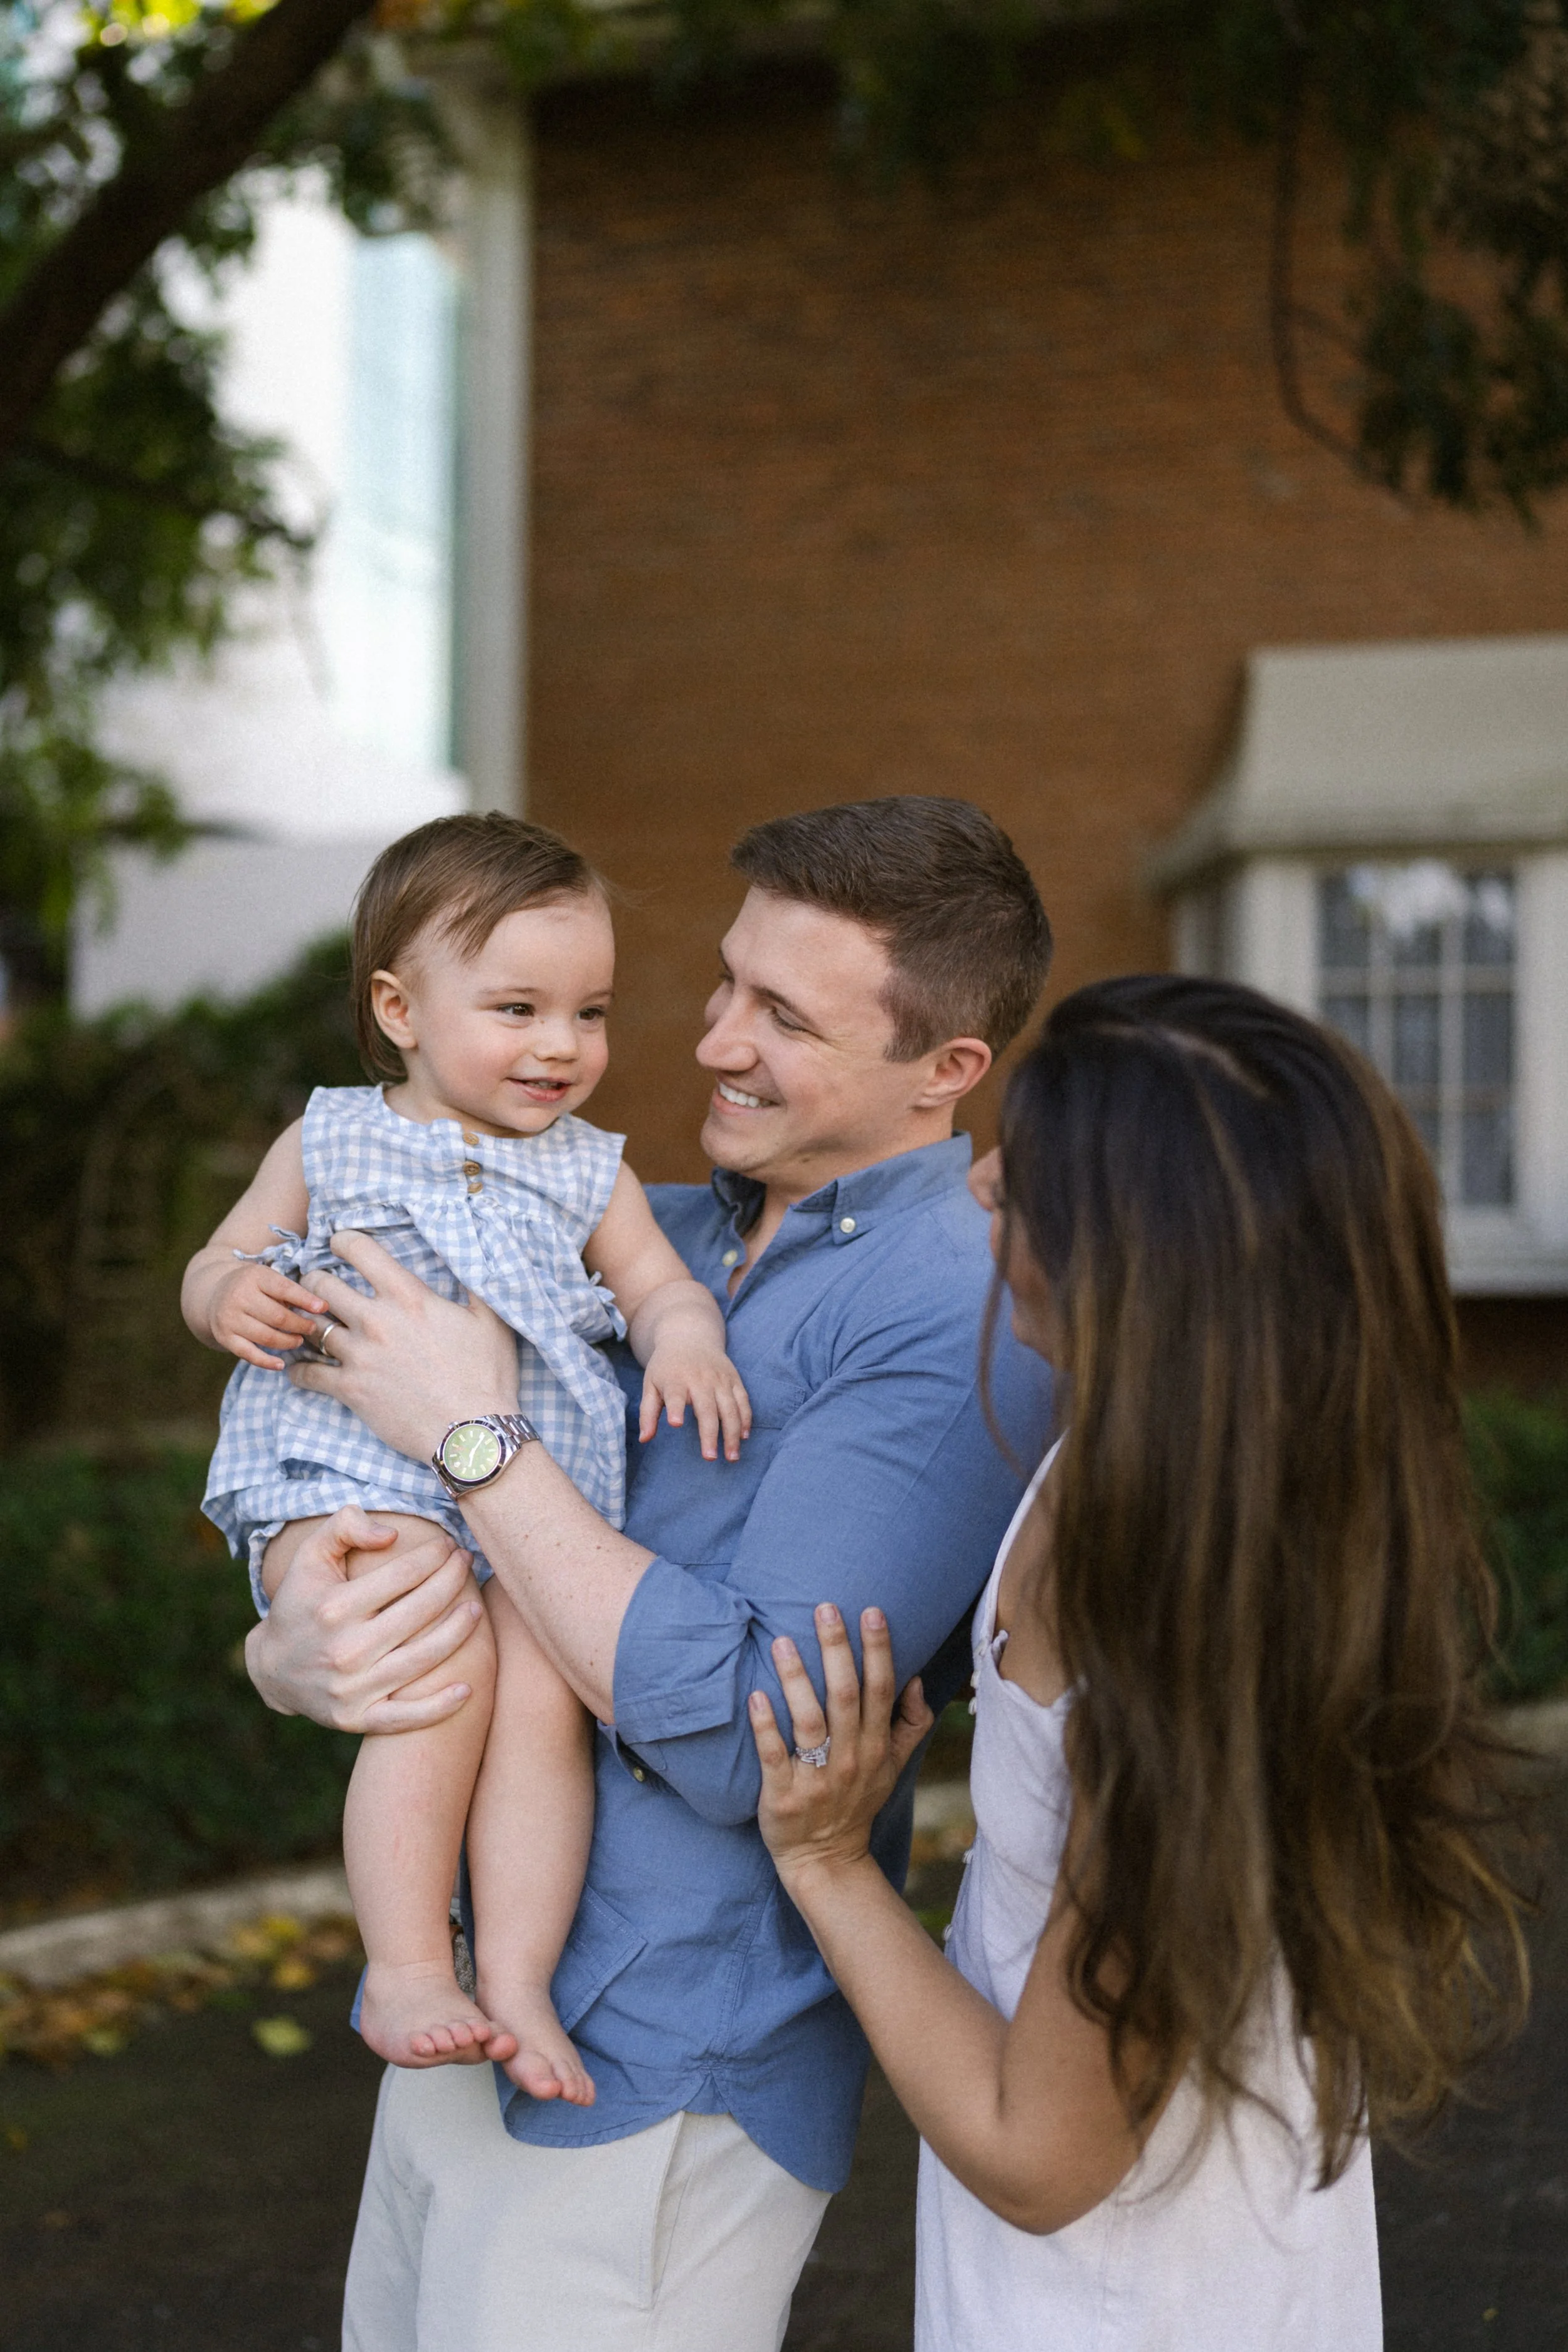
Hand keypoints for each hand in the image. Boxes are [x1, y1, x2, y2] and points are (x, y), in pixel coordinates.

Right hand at [207, 1260, 327, 1370]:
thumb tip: (320, 1307)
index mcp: (254, 1276)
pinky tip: (281, 1364)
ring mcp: (229, 1318)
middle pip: (277, 1317)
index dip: (305, 1300)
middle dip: (299, 1325)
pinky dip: (266, 1362)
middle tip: (311, 1328)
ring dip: (287, 1342)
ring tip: (298, 1340)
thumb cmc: (251, 1286)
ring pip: (266, 1337)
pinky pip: (248, 1354)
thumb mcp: (267, 1279)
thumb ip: (290, 1291)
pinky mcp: (224, 1337)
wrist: (213, 1292)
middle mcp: (239, 1296)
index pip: (284, 1289)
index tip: (323, 1308)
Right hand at [245, 1506, 485, 1732]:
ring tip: (476, 1609)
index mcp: (334, 1607)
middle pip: (419, 1612)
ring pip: (421, 1659)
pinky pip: (406, 1718)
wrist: (271, 1668)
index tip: (448, 1546)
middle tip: (467, 1564)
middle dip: (452, 1582)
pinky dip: (439, 1707)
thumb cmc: (302, 1603)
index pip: (401, 1576)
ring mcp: (352, 1688)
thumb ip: (345, 1527)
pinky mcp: (357, 1719)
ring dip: (458, 1632)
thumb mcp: (310, 1556)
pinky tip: (468, 1687)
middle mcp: (344, 1649)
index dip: (432, 1556)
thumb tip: (392, 1534)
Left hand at [286, 1229, 516, 1459]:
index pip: (359, 1249)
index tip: (339, 1244)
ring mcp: (359, 1356)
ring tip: (310, 1326)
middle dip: (316, 1281)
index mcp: (408, 1296)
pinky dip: (299, 1370)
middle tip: (320, 1288)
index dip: (343, 1240)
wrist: (472, 1432)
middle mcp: (376, 1320)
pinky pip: (307, 1374)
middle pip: (321, 1284)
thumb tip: (474, 1257)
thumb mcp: (491, 1321)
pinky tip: (301, 1368)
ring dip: (307, 1324)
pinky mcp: (350, 1390)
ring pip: (310, 1326)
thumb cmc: (486, 1376)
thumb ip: (476, 1285)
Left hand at [639, 1341, 752, 1462]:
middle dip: (710, 1434)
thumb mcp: (651, 1384)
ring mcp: (720, 1379)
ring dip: (732, 1433)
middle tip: (709, 1457)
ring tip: (732, 1456)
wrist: (689, 1336)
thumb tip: (644, 1439)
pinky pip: (743, 1401)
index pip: (676, 1394)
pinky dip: (745, 1419)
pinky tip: (744, 1436)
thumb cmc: (666, 1366)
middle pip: (707, 1408)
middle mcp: (700, 1379)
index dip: (676, 1408)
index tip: (676, 1423)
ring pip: (730, 1408)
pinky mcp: (734, 1379)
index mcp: (676, 1379)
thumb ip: (647, 1412)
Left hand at [749, 1604, 933, 1890]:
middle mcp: (849, 1759)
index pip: (880, 1691)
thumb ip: (910, 1725)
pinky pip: (774, 1757)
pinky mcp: (783, 1797)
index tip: (871, 1611)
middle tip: (824, 1608)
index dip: (878, 1650)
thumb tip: (917, 1681)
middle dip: (836, 1650)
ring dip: (796, 1680)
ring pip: (808, 1721)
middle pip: (845, 1697)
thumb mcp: (892, 1767)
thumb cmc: (856, 1803)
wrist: (826, 1862)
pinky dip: (766, 1727)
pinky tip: (756, 1695)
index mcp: (875, 1747)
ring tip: (781, 1641)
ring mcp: (816, 1779)